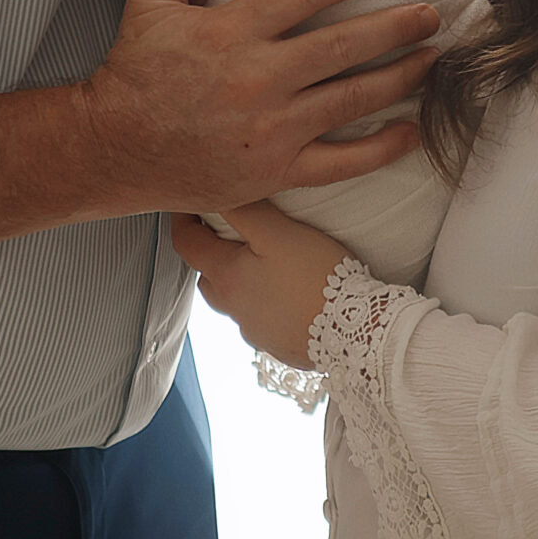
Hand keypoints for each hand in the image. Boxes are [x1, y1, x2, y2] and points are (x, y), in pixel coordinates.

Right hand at [76, 0, 438, 215]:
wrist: (112, 148)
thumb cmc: (134, 70)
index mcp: (231, 32)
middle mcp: (257, 79)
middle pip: (343, 46)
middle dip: (396, 27)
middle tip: (432, 12)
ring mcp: (270, 130)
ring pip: (351, 100)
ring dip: (400, 77)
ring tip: (433, 58)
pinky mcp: (274, 171)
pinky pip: (340, 162)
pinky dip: (380, 148)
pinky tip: (411, 130)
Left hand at [171, 201, 353, 369]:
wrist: (355, 332)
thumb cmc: (317, 278)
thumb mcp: (279, 232)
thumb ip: (245, 211)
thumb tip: (219, 195)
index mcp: (226, 276)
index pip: (186, 244)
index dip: (183, 219)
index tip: (190, 204)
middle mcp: (232, 307)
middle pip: (206, 274)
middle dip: (210, 251)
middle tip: (228, 231)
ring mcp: (254, 330)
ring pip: (232, 299)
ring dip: (237, 280)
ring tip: (262, 262)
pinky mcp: (276, 343)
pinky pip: (259, 318)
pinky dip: (264, 302)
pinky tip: (288, 292)